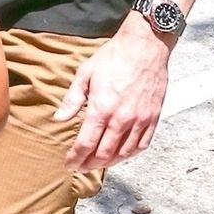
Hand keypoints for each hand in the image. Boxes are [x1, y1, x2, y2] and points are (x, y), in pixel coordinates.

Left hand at [53, 18, 171, 169]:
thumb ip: (72, 100)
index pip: (85, 144)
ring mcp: (140, 119)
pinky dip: (130, 155)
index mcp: (101, 108)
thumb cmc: (114, 57)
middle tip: (80, 167)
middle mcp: (122, 118)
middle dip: (89, 164)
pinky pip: (142, 144)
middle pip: (104, 153)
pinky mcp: (153, 117)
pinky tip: (121, 155)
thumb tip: (59, 118)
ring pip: (124, 153)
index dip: (75, 158)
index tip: (69, 164)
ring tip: (97, 164)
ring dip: (109, 163)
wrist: (145, 45)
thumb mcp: (85, 74)